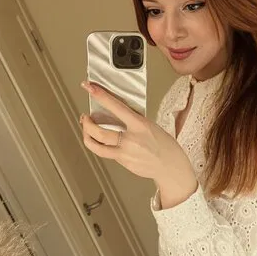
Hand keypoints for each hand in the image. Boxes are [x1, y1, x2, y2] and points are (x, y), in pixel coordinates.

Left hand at [80, 82, 197, 206]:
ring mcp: (125, 154)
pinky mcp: (124, 164)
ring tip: (86, 131)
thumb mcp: (151, 126)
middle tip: (85, 118)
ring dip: (87, 137)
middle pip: (98, 131)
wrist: (172, 168)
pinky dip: (103, 147)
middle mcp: (130, 140)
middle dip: (86, 123)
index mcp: (140, 125)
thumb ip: (134, 121)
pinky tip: (105, 143)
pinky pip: (108, 154)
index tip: (90, 87)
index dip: (100, 96)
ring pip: (97, 146)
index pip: (115, 107)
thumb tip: (117, 114)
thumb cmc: (165, 146)